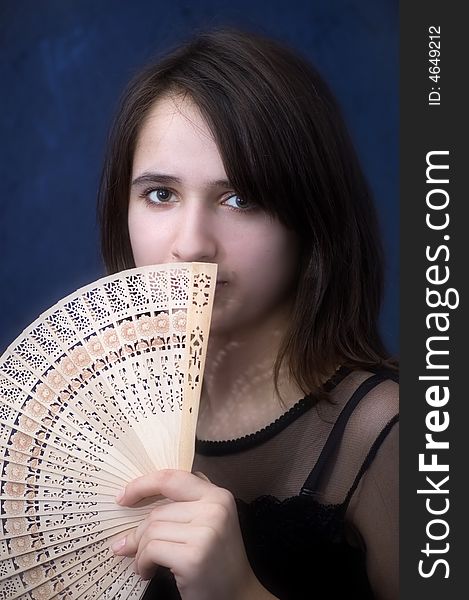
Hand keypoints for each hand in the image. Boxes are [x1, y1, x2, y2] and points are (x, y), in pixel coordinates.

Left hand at [111, 469, 262, 599]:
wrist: (239, 595)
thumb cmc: (218, 560)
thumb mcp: (210, 521)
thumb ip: (187, 502)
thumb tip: (140, 496)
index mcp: (218, 496)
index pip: (171, 478)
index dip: (142, 484)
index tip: (124, 496)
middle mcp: (215, 509)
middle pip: (157, 511)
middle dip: (139, 533)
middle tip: (131, 547)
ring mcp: (206, 532)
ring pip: (151, 530)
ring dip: (140, 551)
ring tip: (146, 562)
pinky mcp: (193, 557)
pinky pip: (151, 550)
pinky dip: (143, 562)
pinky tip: (148, 571)